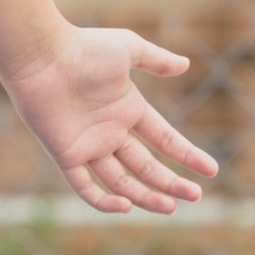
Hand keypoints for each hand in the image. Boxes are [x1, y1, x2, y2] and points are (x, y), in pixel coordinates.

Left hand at [0, 22, 219, 215]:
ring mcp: (89, 145)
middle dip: (171, 182)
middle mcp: (110, 131)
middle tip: (195, 196)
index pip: (164, 138)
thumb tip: (185, 65)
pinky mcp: (65, 155)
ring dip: (145, 196)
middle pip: (146, 165)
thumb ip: (156, 59)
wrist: (42, 55)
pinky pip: (84, 187)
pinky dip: (103, 201)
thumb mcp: (128, 48)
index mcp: (128, 108)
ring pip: (121, 181)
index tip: (211, 170)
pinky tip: (126, 206)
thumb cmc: (84, 47)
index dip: (186, 154)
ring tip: (170, 207)